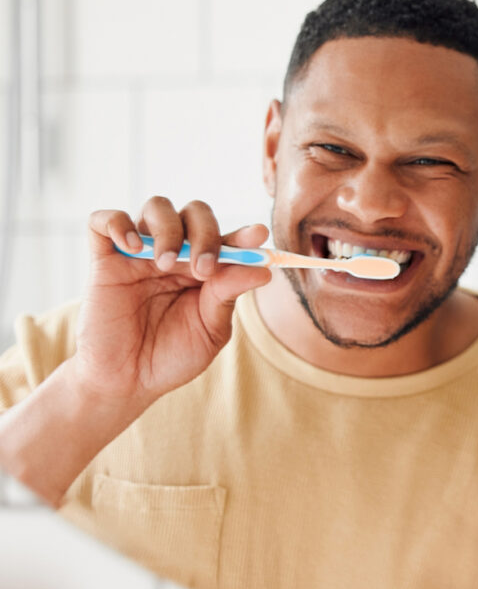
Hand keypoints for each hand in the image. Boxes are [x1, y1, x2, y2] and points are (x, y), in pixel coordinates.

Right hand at [72, 197, 271, 417]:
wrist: (128, 382)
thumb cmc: (172, 356)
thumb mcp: (210, 329)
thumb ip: (229, 295)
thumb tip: (263, 270)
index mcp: (206, 268)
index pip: (227, 239)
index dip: (243, 235)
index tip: (258, 235)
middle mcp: (175, 253)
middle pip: (195, 213)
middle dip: (205, 233)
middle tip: (203, 269)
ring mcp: (139, 253)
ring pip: (156, 207)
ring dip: (168, 228)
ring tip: (165, 265)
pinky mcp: (104, 260)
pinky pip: (102, 221)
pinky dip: (117, 222)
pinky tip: (131, 246)